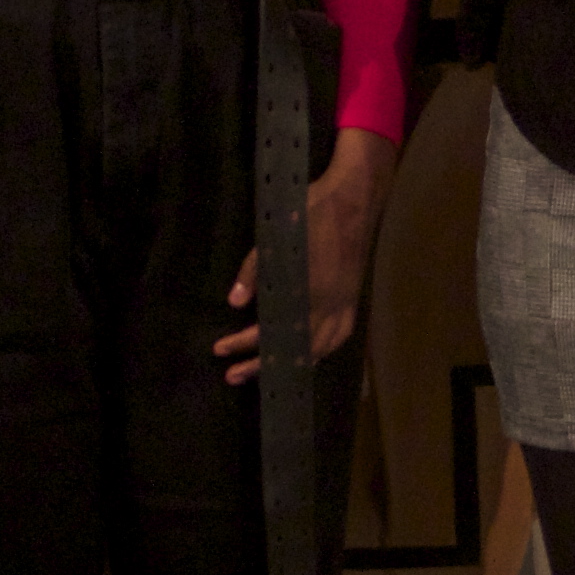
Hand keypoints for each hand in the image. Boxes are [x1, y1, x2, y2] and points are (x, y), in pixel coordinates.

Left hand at [218, 126, 397, 382]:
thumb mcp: (274, 237)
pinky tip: (309, 354)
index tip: (220, 350)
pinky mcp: (353, 298)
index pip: (271, 331)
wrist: (354, 197)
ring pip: (319, 349)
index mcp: (308, 293)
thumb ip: (254, 271)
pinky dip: (320, 352)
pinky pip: (339, 337)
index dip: (243, 343)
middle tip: (233, 376)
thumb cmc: (311, 212)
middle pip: (295, 350)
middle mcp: (329, 307)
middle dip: (262, 365)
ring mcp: (344, 304)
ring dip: (291, 364)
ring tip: (269, 373)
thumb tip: (235, 303)